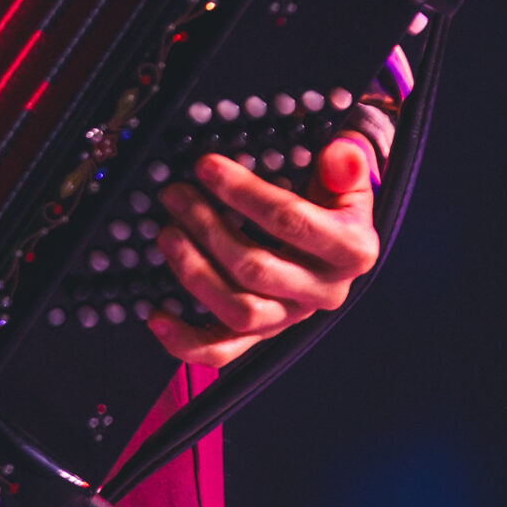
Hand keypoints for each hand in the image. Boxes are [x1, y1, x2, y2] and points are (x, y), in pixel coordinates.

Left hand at [147, 134, 380, 369]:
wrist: (339, 232)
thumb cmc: (333, 196)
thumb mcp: (349, 173)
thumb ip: (347, 164)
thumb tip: (341, 156)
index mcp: (351, 250)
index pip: (290, 221)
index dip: (244, 193)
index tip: (205, 166)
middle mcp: (325, 291)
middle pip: (256, 268)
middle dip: (206, 228)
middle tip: (175, 195)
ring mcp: (292, 317)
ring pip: (239, 311)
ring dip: (194, 273)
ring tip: (167, 235)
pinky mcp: (263, 333)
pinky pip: (223, 350)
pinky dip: (185, 341)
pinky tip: (156, 315)